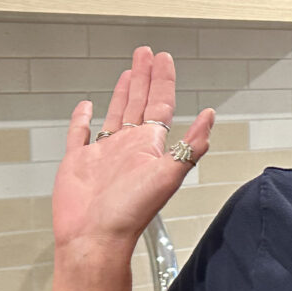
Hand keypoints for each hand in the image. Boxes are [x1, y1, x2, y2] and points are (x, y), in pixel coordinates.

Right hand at [51, 46, 213, 250]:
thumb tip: (211, 117)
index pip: (161, 103)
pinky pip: (80, 133)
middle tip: (146, 53)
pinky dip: (82, 119)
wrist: (95, 237)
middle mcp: (130, 146)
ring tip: (128, 71)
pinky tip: (87, 107)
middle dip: (144, 76)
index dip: (163, 79)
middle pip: (140, 102)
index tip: (164, 58)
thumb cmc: (130, 212)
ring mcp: (105, 153)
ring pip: (116, 113)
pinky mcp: (79, 161)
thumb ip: (190, 144)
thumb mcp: (169, 173)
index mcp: (151, 145)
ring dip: (123, 92)